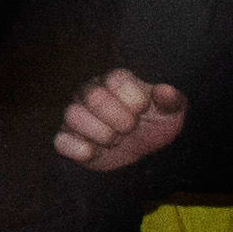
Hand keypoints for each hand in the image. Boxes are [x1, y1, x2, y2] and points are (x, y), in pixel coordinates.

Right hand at [56, 68, 186, 171]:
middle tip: (130, 128)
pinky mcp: (69, 139)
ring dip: (99, 132)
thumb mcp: (172, 113)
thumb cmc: (156, 124)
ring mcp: (78, 116)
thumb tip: (165, 91)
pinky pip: (60, 140)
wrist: (145, 152)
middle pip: (93, 96)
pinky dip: (76, 148)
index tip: (144, 110)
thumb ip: (171, 101)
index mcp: (116, 81)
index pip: (116, 79)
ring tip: (114, 140)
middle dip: (117, 117)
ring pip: (73, 115)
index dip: (132, 98)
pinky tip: (93, 153)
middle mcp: (91, 93)